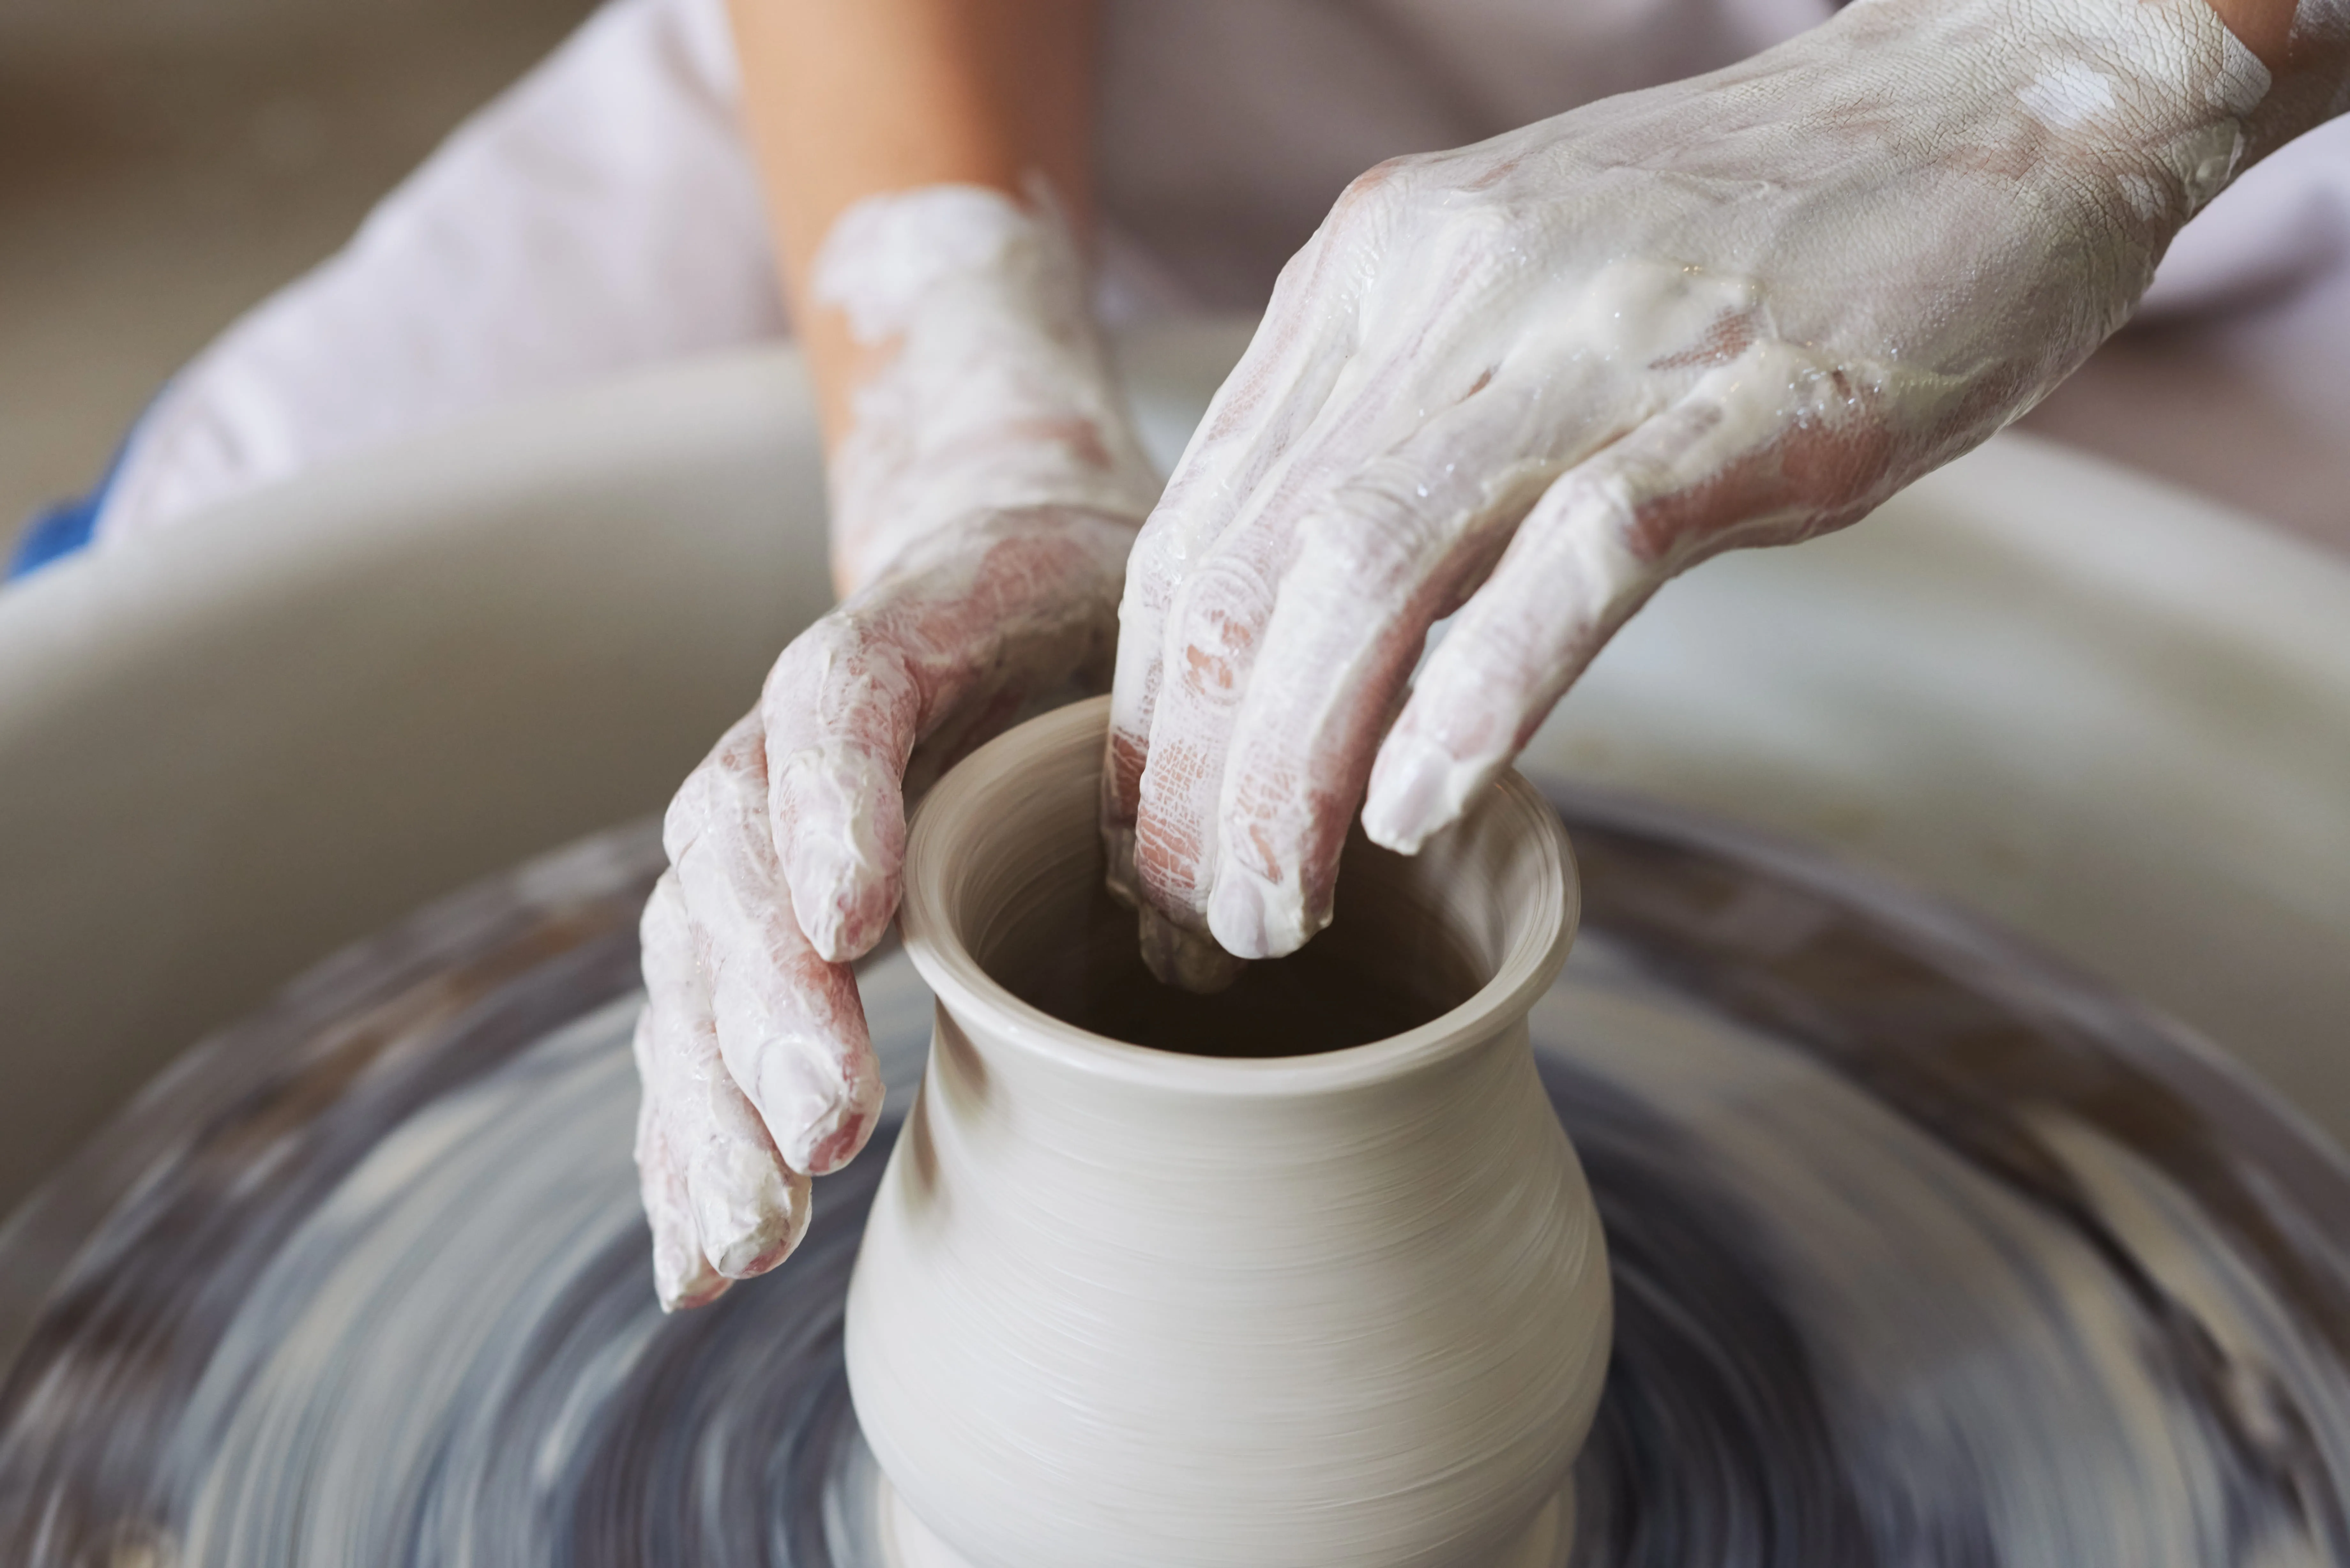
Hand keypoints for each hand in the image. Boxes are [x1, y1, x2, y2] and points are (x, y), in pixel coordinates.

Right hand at [637, 186, 1155, 1308]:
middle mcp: (796, 736)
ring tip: (753, 1232)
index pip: (839, 698)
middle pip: (736, 848)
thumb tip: (1235, 894)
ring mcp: (759, 837)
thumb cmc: (1106, 626)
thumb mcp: (1157, 623)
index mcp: (907, 631)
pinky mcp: (756, 929)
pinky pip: (698, 1032)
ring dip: (713, 1102)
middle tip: (824, 1125)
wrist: (1010, 581)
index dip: (835, 805)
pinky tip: (703, 1266)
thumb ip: (1174, 718)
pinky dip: (691, 1149)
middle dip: (769, 1000)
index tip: (861, 923)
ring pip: (696, 956)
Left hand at [1103, 0, 2269, 975]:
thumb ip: (1401, 431)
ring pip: (1370, 572)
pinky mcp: (1747, 399)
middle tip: (1198, 924)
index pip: (1201, 523)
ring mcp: (1599, 337)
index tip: (1147, 841)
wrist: (1985, 96)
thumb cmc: (1741, 231)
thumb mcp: (1513, 301)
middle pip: (1257, 567)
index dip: (1150, 707)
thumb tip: (1310, 623)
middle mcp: (1448, 284)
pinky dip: (1478, 697)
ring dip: (1300, 766)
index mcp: (1371, 269)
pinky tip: (1421, 811)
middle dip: (1197, 774)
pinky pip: (1570, 559)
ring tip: (1275, 910)